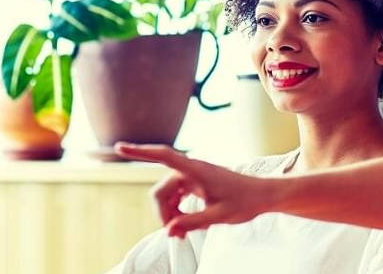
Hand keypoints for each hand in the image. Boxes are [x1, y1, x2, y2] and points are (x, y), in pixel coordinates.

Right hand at [116, 143, 273, 236]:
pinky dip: (176, 209)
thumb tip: (168, 229)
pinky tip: (183, 224)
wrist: (263, 195)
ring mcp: (193, 176)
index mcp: (196, 170)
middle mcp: (192, 169)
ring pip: (167, 194)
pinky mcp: (196, 182)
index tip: (119, 147)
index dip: (140, 152)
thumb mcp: (219, 216)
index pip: (163, 156)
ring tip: (182, 232)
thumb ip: (192, 222)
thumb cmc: (245, 202)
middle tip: (175, 234)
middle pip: (162, 189)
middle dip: (163, 212)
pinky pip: (176, 195)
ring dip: (170, 213)